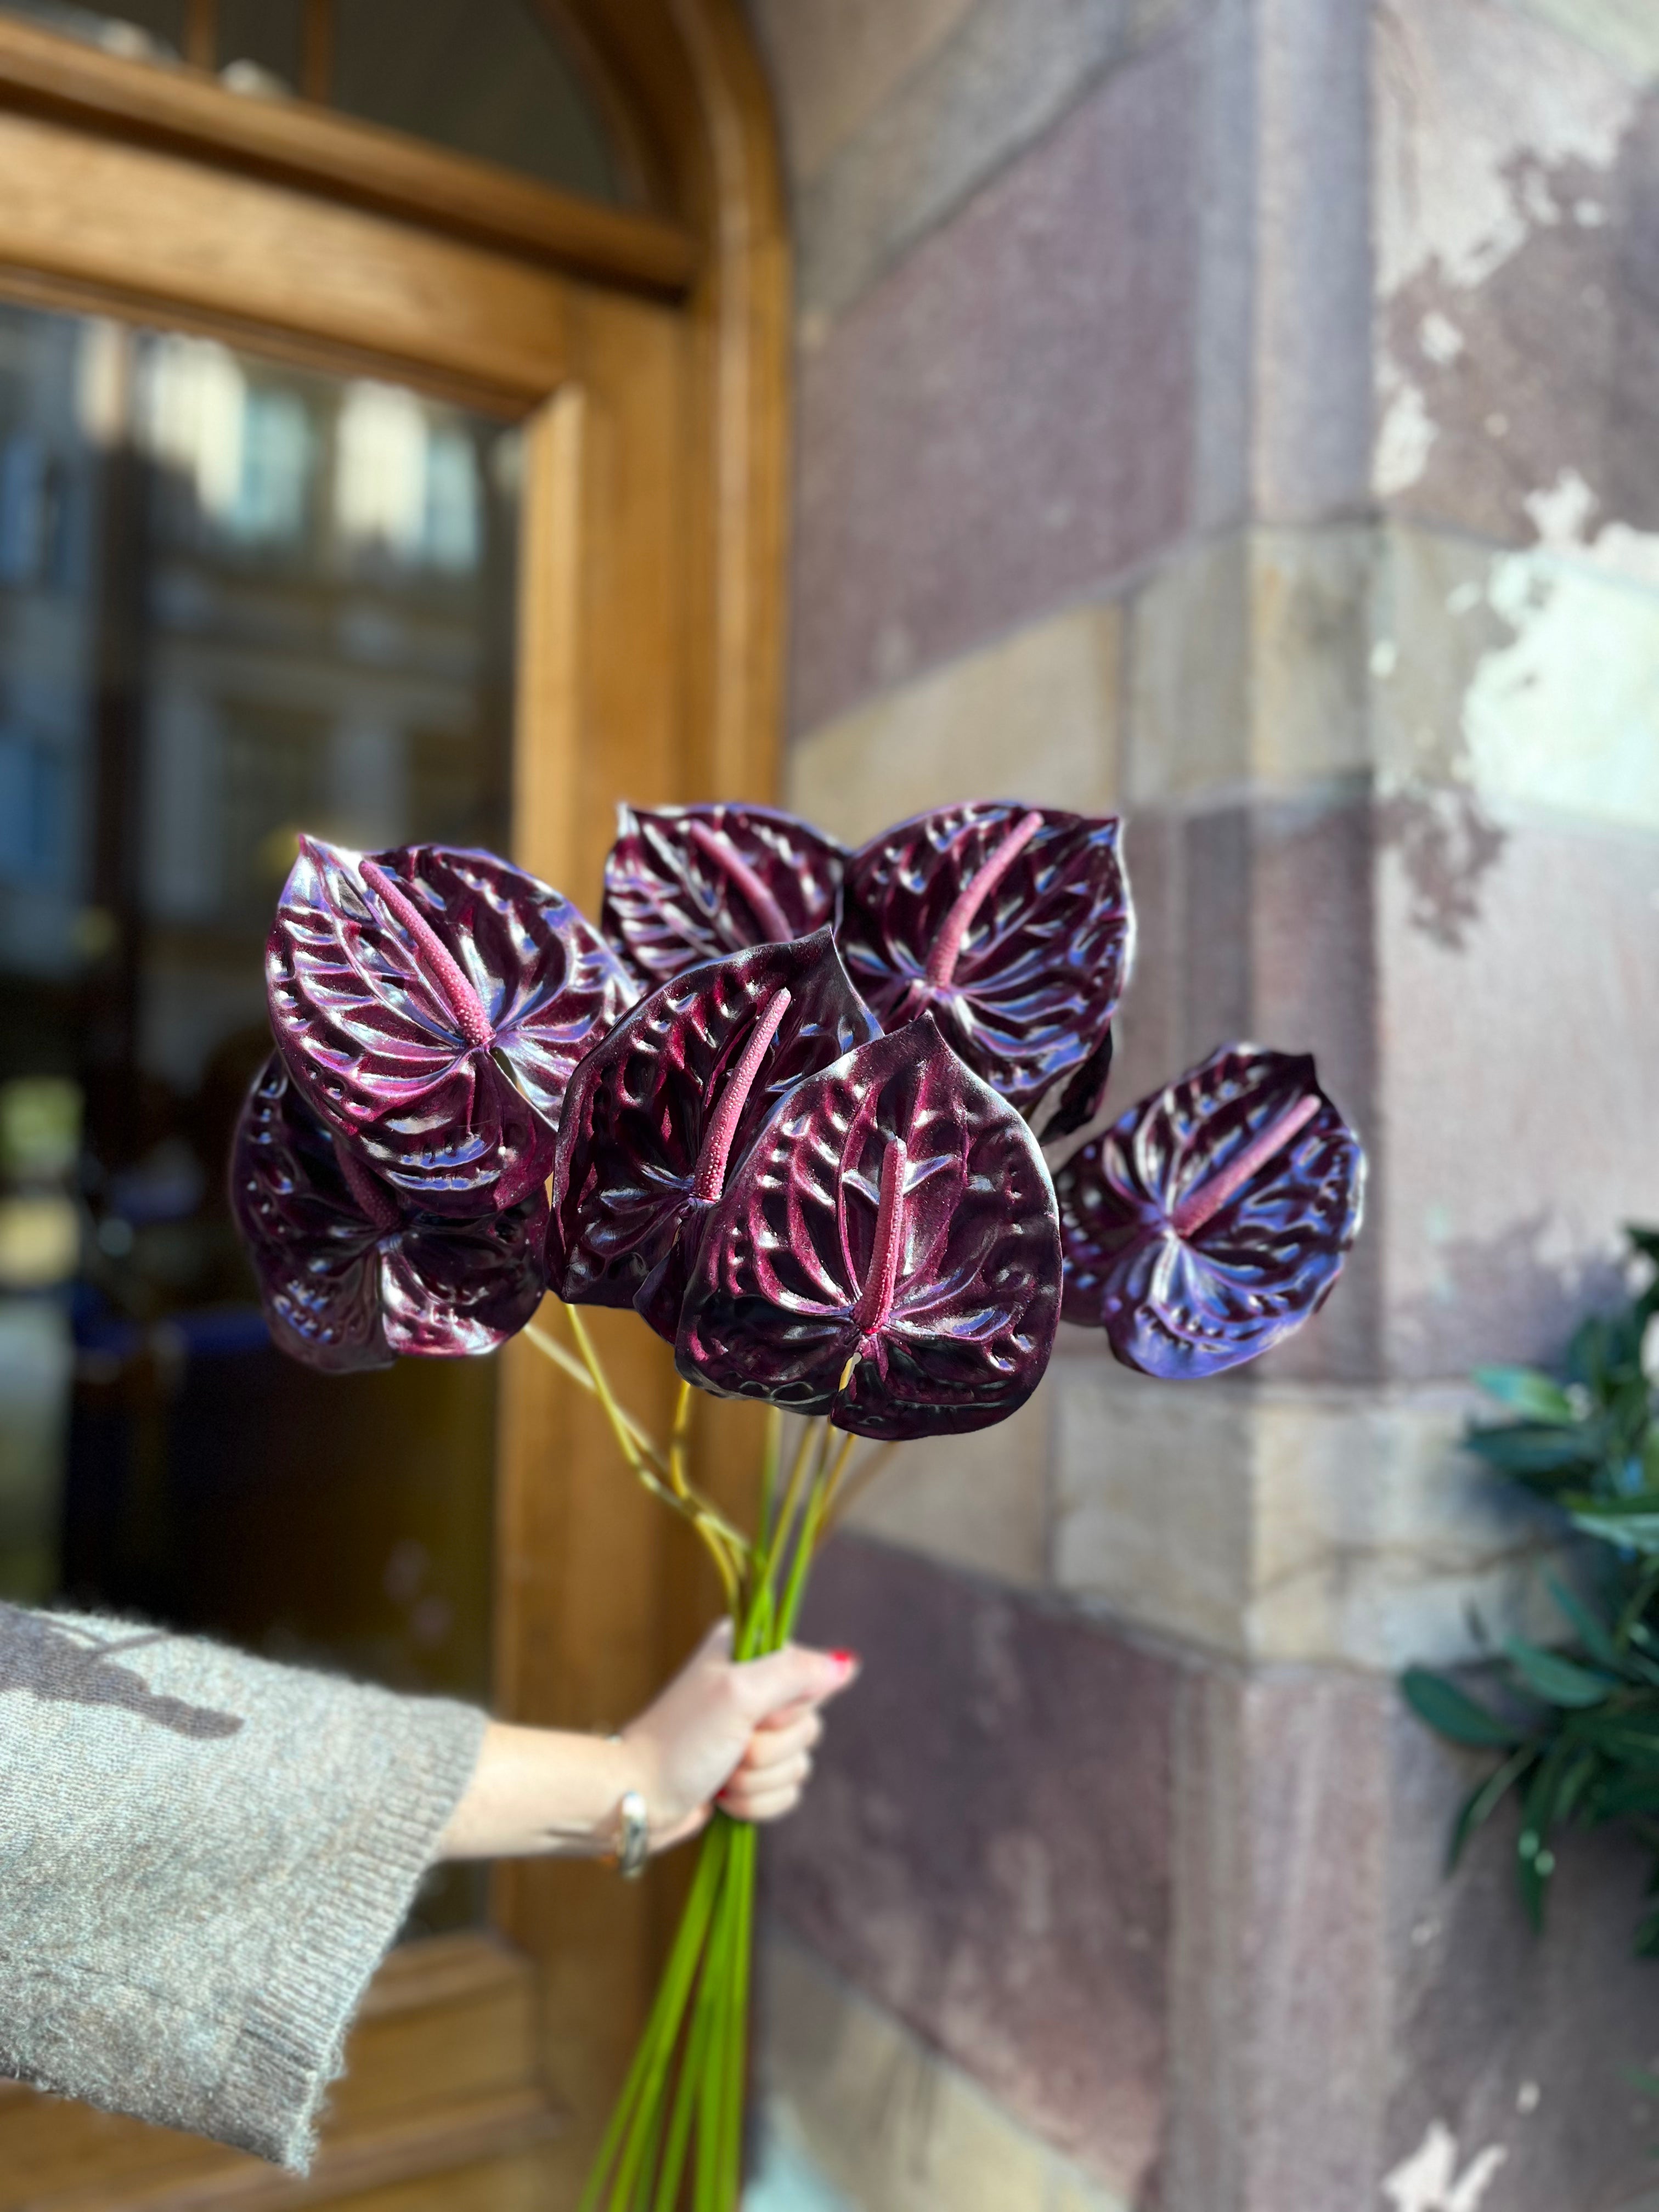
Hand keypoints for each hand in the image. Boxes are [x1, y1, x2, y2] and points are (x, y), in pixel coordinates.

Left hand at [437, 1622, 857, 1861]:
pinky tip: (725, 1799)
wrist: (635, 1799)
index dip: (790, 1707)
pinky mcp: (747, 1776)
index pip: (812, 1676)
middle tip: (731, 1748)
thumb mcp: (738, 1695)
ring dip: (759, 1781)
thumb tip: (849, 1663)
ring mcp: (751, 1735)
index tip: (757, 1714)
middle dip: (770, 1751)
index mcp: (750, 1655)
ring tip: (721, 1775)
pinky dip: (757, 1804)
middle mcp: (754, 1690)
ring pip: (799, 1765)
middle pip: (810, 1727)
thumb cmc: (680, 1742)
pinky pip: (786, 1794)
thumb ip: (795, 1673)